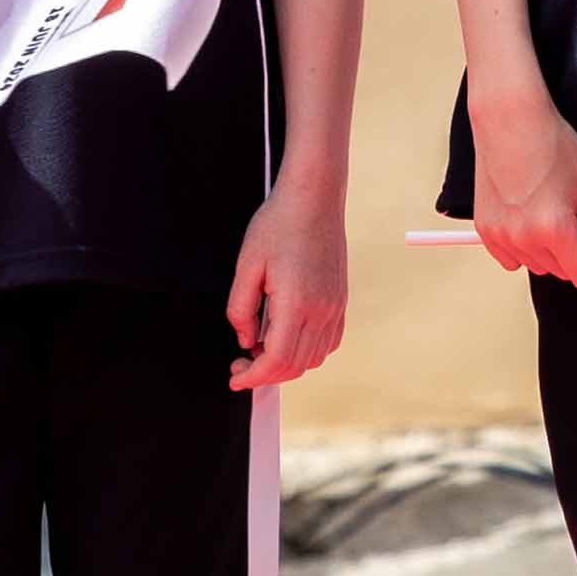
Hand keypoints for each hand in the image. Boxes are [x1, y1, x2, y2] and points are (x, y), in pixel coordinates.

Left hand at [227, 175, 348, 390]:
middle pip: (295, 365)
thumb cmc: (278, 224)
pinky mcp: (340, 301)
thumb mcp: (246, 265)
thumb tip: (245, 340)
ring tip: (261, 347)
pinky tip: (287, 338)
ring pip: (313, 359)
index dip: (253, 377)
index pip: (276, 360)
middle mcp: (321, 310)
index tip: (235, 377)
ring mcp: (335, 306)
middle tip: (241, 363)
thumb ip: (241, 309)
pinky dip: (307, 352)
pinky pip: (328, 343)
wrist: (315, 198)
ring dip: (286, 364)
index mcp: (296, 303)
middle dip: (265, 374)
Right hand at [469, 73, 576, 288]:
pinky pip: (512, 258)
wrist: (510, 118)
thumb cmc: (553, 145)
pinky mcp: (485, 230)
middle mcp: (524, 238)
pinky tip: (529, 217)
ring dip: (551, 251)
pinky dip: (524, 247)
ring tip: (552, 212)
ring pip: (538, 266)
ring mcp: (501, 236)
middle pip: (562, 272)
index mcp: (554, 228)